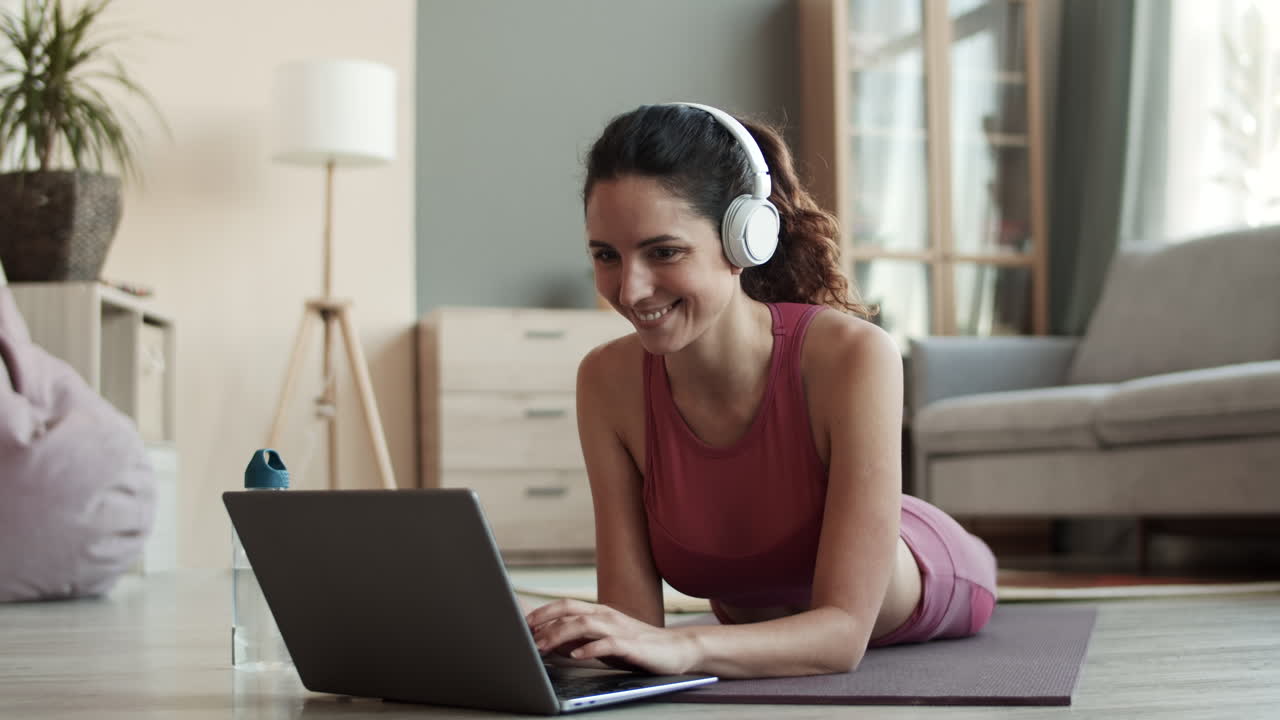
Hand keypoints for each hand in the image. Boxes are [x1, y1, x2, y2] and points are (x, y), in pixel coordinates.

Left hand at [525, 599, 697, 675]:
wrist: (675, 650)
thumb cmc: (637, 648)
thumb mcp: (602, 642)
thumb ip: (579, 640)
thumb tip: (551, 643)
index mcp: (599, 613)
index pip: (566, 605)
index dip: (543, 612)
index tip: (524, 624)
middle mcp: (607, 616)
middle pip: (570, 609)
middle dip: (546, 620)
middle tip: (527, 634)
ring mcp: (619, 628)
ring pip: (584, 624)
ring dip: (560, 634)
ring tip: (544, 647)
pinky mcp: (631, 644)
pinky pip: (607, 643)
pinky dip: (589, 648)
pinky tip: (577, 655)